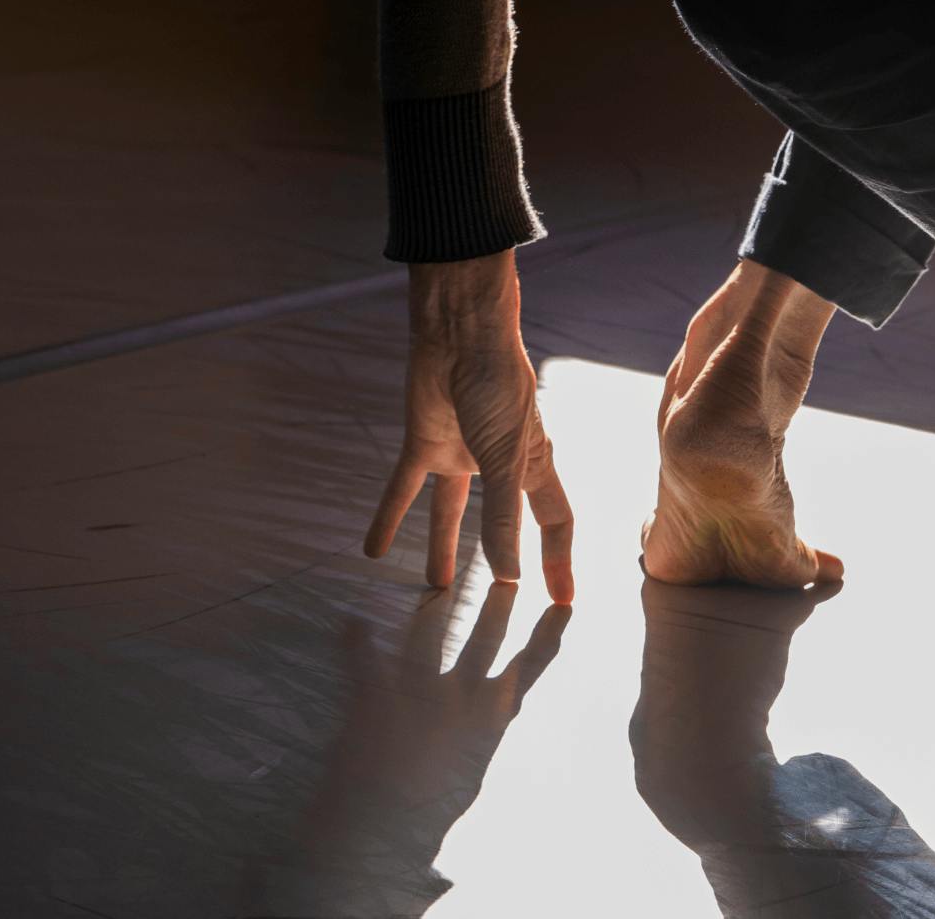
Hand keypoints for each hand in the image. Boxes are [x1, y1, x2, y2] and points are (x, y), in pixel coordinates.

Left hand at [363, 249, 574, 602]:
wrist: (459, 333)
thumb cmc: (497, 385)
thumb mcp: (506, 456)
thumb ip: (503, 516)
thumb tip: (506, 574)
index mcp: (533, 461)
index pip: (553, 519)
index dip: (558, 559)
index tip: (561, 599)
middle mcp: (498, 462)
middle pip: (501, 520)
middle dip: (501, 557)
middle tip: (499, 601)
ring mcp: (460, 452)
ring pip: (451, 510)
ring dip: (442, 546)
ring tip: (435, 585)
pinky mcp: (424, 442)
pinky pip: (403, 488)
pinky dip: (389, 518)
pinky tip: (373, 548)